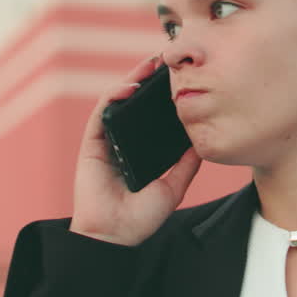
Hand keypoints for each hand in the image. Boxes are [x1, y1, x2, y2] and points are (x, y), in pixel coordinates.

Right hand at [71, 55, 202, 245]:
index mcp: (140, 150)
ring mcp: (106, 141)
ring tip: (151, 65)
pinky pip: (102, 113)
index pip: (152, 116)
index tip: (182, 78)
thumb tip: (204, 141)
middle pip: (135, 103)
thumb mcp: (173, 187)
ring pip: (118, 101)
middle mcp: (123, 142)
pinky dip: (114, 96)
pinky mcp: (92, 143)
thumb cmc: (140, 218)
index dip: (164, 96)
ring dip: (132, 80)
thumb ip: (186, 164)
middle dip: (149, 80)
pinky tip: (129, 87)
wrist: (114, 236)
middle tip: (167, 60)